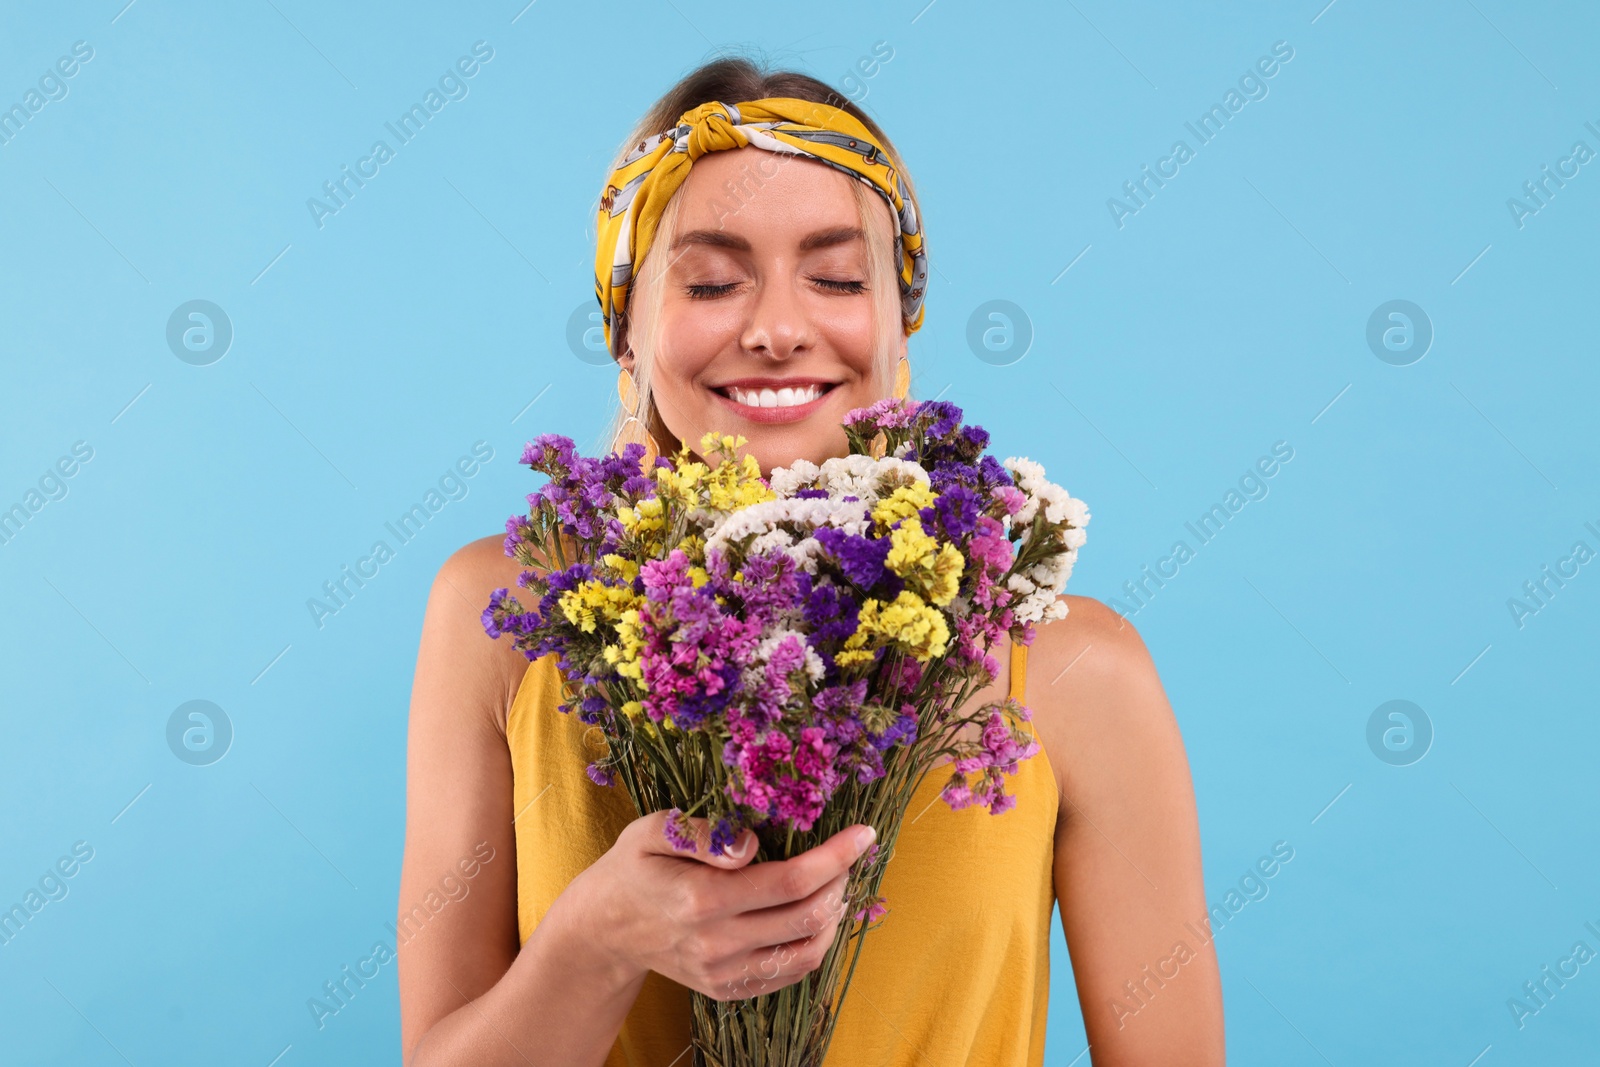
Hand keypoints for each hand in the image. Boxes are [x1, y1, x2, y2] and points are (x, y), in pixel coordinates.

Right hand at [570, 812, 876, 1001]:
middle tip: (850, 853)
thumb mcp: (652, 832)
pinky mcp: (728, 989)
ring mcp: (723, 973)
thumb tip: (749, 845)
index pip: (790, 881)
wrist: (606, 927)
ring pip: (807, 951)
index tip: (863, 834)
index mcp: (701, 900)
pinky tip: (815, 912)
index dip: (835, 857)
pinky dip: (814, 942)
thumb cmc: (635, 867)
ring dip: (835, 915)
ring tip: (837, 882)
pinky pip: (789, 972)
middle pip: (807, 917)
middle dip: (842, 881)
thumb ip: (700, 834)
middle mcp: (716, 944)